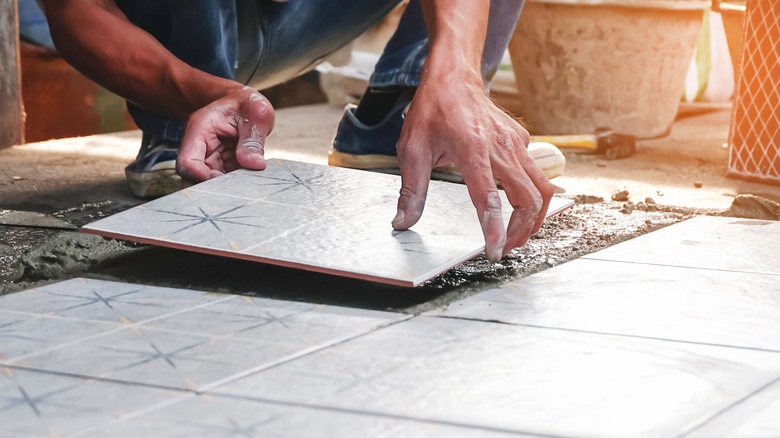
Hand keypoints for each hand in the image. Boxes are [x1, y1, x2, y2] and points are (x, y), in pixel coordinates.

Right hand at [177, 87, 274, 181]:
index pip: (187, 163)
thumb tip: (254, 164)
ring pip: (208, 184)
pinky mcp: (222, 167)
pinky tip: (249, 180)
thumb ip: (253, 139)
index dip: (202, 177)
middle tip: (240, 185)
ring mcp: (210, 159)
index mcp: (199, 131)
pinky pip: (224, 183)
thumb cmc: (246, 104)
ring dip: (227, 187)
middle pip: (193, 179)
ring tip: (247, 180)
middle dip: (215, 187)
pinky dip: (235, 185)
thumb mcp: (257, 113)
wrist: (245, 103)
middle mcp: (200, 148)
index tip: (226, 181)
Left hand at [392, 78, 554, 261]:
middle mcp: (502, 147)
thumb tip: (403, 222)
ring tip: (516, 235)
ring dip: (533, 217)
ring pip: (542, 188)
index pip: (490, 199)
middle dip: (520, 231)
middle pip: (529, 198)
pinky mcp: (522, 141)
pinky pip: (535, 172)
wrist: (453, 76)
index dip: (495, 229)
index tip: (493, 251)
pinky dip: (531, 194)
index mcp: (473, 150)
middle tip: (504, 248)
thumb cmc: (433, 109)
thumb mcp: (413, 149)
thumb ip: (411, 191)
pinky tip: (514, 202)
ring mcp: (516, 143)